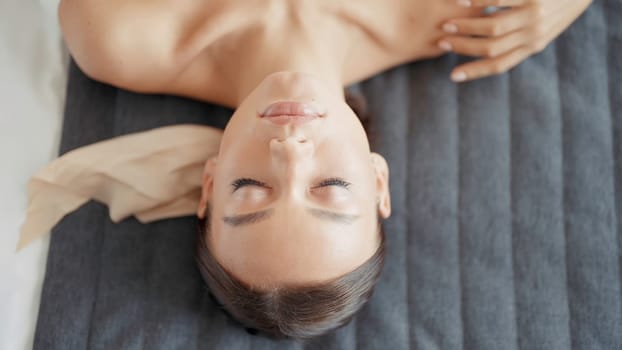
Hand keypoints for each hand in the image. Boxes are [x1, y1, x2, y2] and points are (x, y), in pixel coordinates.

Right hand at [438, 0, 592, 81]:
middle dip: (463, 47)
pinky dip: (477, 1)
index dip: (475, 72)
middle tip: (442, 42)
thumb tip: (487, 47)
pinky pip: (500, 0)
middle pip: (491, 48)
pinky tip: (461, 2)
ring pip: (492, 27)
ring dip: (466, 28)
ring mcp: (533, 15)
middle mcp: (533, 34)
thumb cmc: (559, 6)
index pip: (499, 65)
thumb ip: (519, 39)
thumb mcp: (544, 29)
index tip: (453, 76)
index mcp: (533, 46)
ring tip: (448, 25)